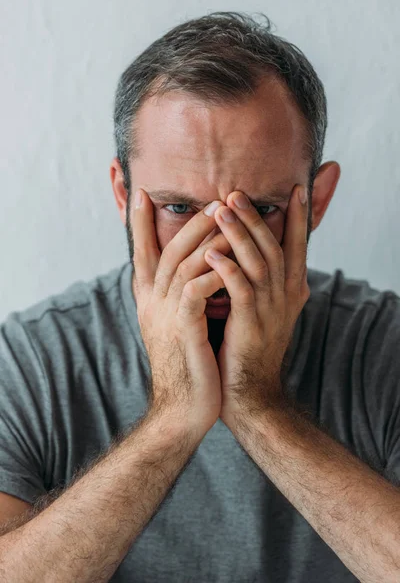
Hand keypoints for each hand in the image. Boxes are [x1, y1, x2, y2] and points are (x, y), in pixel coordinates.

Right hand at [133, 189, 232, 436]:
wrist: (182, 410)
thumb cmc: (186, 366)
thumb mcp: (176, 327)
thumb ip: (179, 299)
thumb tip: (193, 274)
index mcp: (150, 301)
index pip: (142, 254)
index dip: (139, 224)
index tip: (141, 194)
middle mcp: (153, 303)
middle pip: (168, 251)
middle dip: (190, 224)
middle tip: (215, 200)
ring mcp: (166, 315)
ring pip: (183, 264)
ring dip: (207, 239)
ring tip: (228, 217)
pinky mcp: (183, 329)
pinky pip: (197, 291)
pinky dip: (214, 272)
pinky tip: (232, 260)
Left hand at [203, 184, 309, 425]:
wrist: (250, 394)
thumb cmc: (249, 349)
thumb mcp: (262, 311)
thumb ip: (260, 282)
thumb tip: (249, 253)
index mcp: (290, 291)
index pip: (296, 247)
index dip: (297, 219)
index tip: (295, 190)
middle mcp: (285, 297)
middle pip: (274, 247)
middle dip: (256, 218)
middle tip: (236, 192)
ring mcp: (270, 312)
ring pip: (259, 263)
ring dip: (239, 235)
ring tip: (221, 209)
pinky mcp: (251, 325)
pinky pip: (241, 291)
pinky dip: (227, 270)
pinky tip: (210, 253)